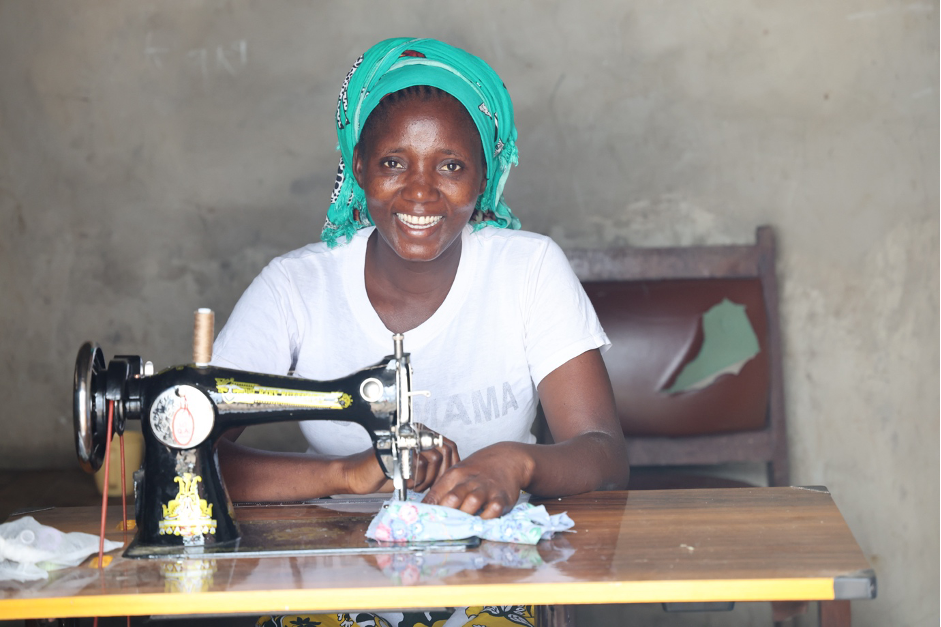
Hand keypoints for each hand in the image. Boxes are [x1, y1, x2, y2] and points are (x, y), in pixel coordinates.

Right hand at [342, 436, 459, 494]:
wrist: (358, 475)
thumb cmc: (385, 474)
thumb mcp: (416, 472)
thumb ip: (434, 468)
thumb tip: (454, 475)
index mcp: (421, 436)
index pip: (449, 445)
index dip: (452, 464)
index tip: (446, 479)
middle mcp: (415, 433)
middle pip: (445, 451)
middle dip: (441, 474)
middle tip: (430, 485)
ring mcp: (406, 438)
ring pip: (435, 458)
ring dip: (428, 478)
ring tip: (417, 485)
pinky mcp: (398, 447)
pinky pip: (420, 463)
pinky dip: (417, 478)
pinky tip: (409, 483)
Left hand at [421, 443, 533, 518]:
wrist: (507, 459)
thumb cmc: (478, 471)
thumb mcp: (457, 474)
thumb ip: (442, 491)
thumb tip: (424, 509)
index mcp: (454, 474)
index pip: (436, 494)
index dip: (428, 509)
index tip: (424, 521)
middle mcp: (470, 481)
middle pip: (452, 498)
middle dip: (446, 514)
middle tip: (442, 526)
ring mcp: (486, 489)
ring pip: (471, 503)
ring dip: (465, 516)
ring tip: (460, 525)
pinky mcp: (502, 498)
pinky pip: (492, 511)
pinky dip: (485, 519)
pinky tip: (480, 521)